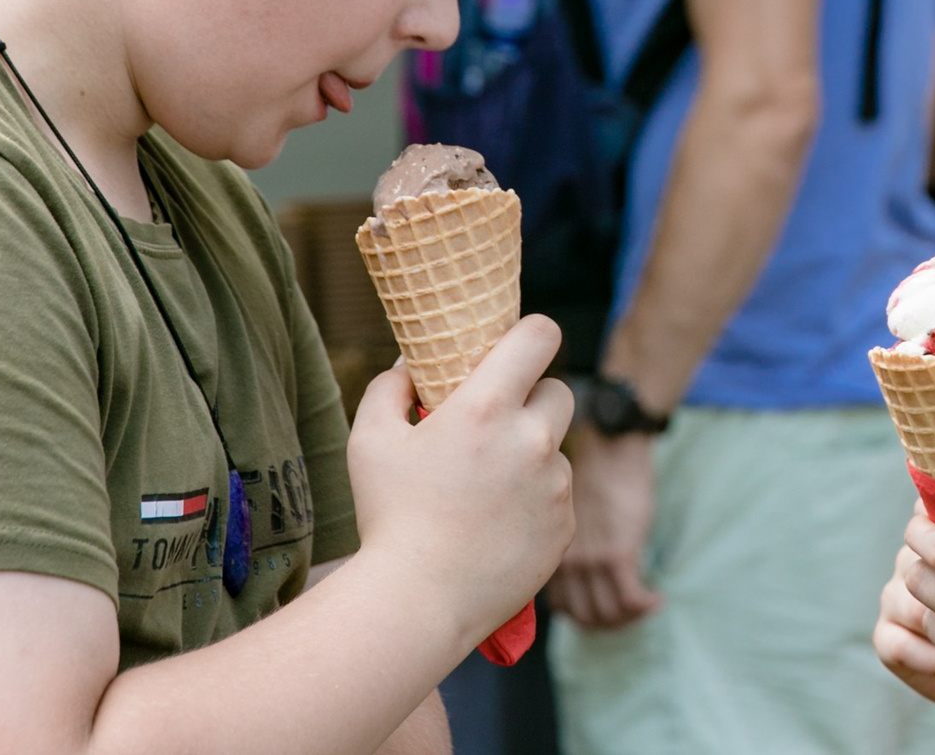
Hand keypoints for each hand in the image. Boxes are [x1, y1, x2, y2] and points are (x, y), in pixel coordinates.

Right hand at [348, 315, 574, 647]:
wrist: (418, 601)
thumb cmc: (389, 517)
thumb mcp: (369, 439)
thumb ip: (391, 387)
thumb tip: (411, 365)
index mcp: (487, 407)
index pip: (540, 336)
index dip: (532, 333)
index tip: (517, 346)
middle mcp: (531, 440)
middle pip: (559, 391)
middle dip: (533, 398)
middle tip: (498, 422)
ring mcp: (554, 486)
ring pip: (556, 449)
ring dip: (532, 454)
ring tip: (487, 486)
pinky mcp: (564, 527)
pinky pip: (558, 497)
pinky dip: (536, 501)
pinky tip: (497, 523)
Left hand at [546, 425, 662, 628]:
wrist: (610, 446)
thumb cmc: (594, 473)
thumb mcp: (568, 517)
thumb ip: (572, 546)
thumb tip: (586, 572)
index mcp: (551, 552)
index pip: (560, 607)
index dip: (585, 616)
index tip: (605, 610)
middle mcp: (565, 561)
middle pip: (583, 616)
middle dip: (609, 624)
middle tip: (629, 615)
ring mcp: (590, 559)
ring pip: (607, 613)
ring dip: (629, 619)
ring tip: (644, 608)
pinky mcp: (618, 553)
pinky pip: (630, 599)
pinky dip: (645, 607)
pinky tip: (656, 600)